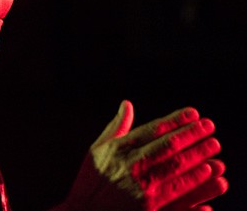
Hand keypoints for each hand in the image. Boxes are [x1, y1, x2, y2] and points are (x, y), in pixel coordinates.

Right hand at [58, 100, 228, 210]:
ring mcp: (140, 188)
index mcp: (118, 149)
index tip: (193, 113)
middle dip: (191, 134)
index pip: (153, 130)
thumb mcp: (97, 149)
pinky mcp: (148, 208)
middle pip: (168, 146)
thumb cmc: (91, 179)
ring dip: (198, 155)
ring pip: (176, 167)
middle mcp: (130, 166)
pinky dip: (195, 182)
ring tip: (213, 145)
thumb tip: (127, 104)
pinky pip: (178, 193)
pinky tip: (209, 173)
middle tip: (209, 126)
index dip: (175, 120)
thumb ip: (116, 127)